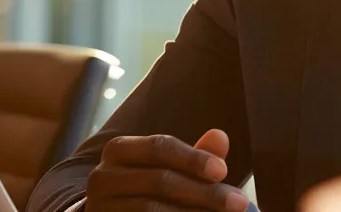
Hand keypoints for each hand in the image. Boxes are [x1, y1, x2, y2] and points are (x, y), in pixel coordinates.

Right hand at [85, 129, 248, 211]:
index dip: (193, 159)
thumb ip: (196, 154)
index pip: (159, 147)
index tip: (224, 171)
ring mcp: (100, 206)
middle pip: (160, 180)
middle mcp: (102, 177)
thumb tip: (220, 136)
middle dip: (205, 192)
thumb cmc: (151, 185)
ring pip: (151, 210)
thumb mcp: (172, 166)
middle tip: (240, 203)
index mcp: (120, 150)